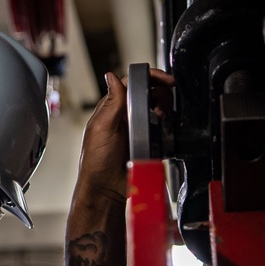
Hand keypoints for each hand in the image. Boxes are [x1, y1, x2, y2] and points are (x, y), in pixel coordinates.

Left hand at [78, 69, 174, 201]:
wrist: (107, 189)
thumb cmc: (97, 161)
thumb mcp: (102, 128)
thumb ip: (111, 102)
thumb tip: (111, 76)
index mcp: (111, 108)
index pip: (131, 82)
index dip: (150, 77)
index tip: (166, 80)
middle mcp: (124, 115)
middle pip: (148, 92)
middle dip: (161, 93)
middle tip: (165, 104)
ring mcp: (136, 129)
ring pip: (157, 108)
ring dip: (165, 108)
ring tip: (164, 116)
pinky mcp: (146, 142)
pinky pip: (161, 128)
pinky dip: (167, 125)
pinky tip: (166, 129)